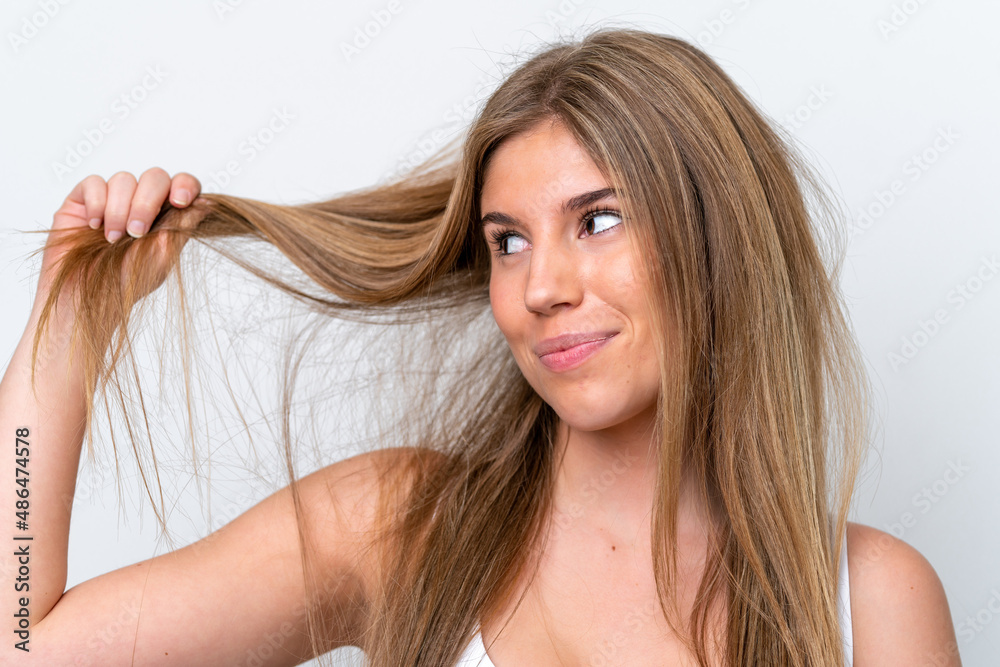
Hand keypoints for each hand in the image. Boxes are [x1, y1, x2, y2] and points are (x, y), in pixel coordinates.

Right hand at [39, 169, 204, 312]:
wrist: (87, 297)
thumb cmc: (127, 282)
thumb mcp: (162, 258)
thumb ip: (181, 228)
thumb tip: (205, 203)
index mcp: (165, 214)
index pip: (182, 184)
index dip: (184, 185)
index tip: (180, 202)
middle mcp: (140, 202)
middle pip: (154, 177)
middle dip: (147, 202)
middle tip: (137, 232)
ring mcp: (112, 199)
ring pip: (124, 179)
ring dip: (120, 209)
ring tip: (113, 239)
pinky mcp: (82, 201)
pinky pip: (94, 183)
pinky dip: (97, 203)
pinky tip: (95, 226)